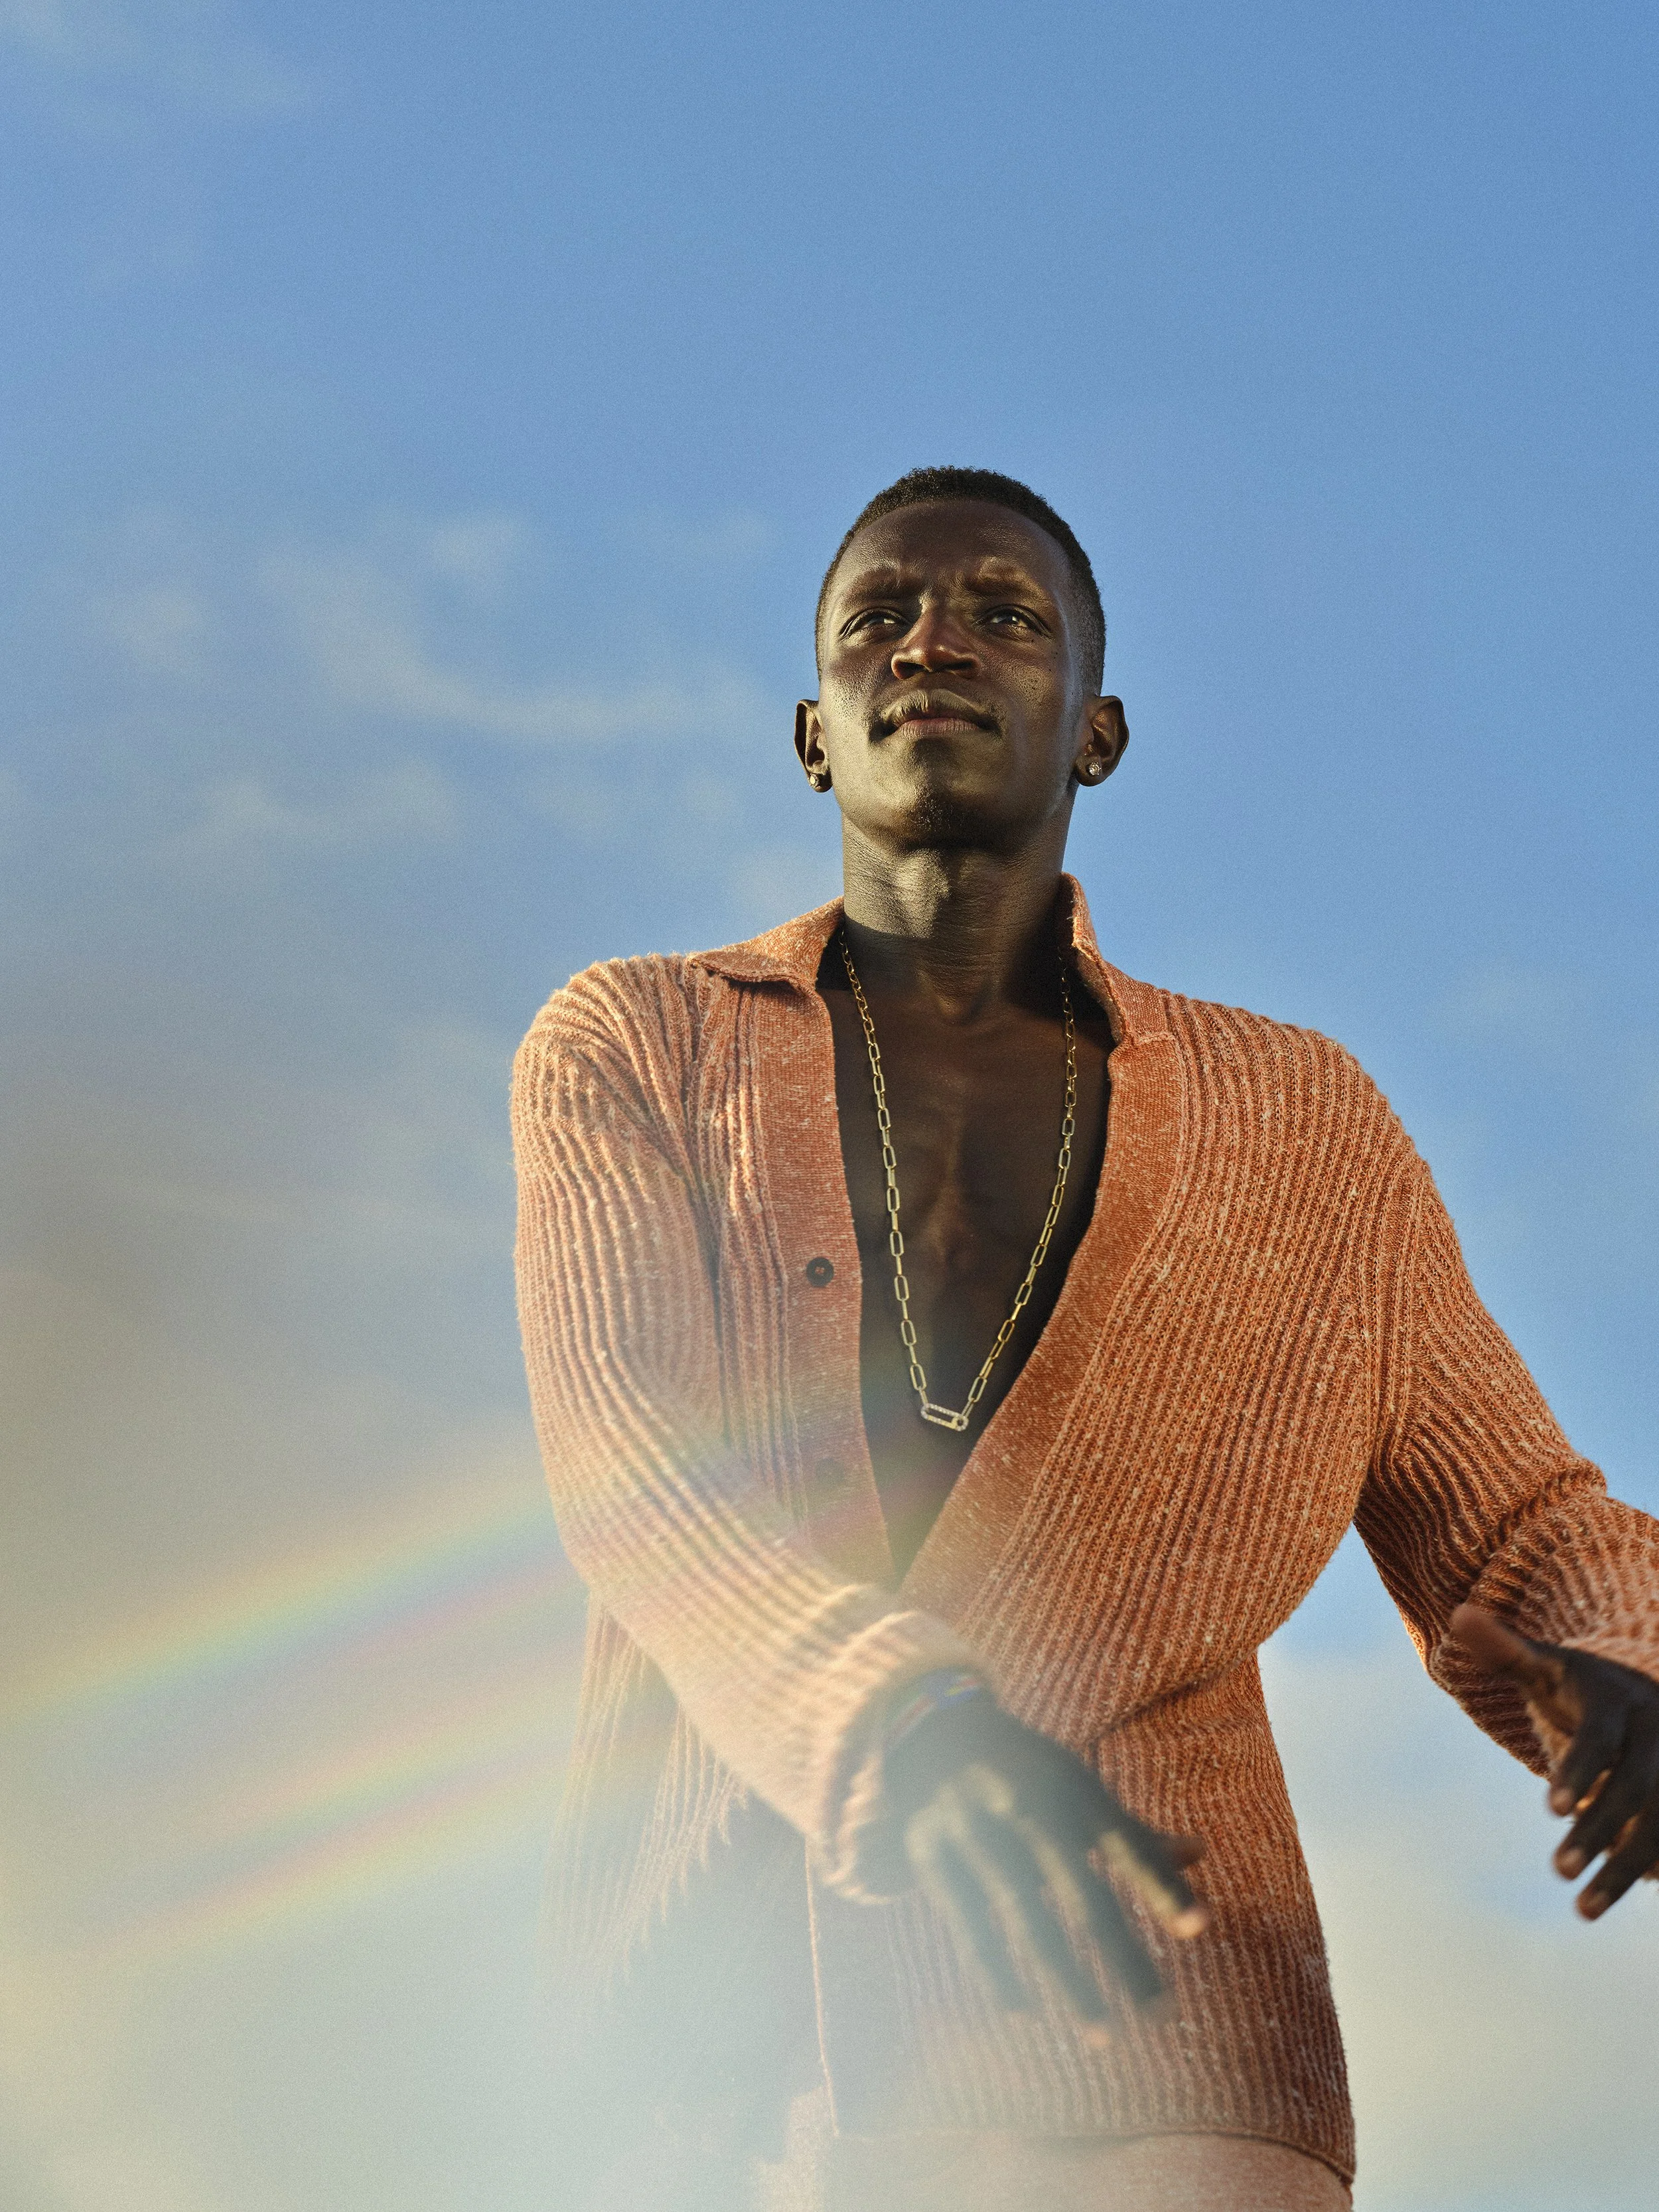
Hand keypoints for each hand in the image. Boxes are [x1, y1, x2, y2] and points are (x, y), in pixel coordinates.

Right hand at [882, 1698, 1208, 2041]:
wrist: (927, 1726)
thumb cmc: (1022, 1768)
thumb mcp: (1075, 1782)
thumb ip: (1130, 1828)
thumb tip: (1200, 1852)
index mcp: (1069, 1786)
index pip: (1124, 1842)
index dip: (1160, 1883)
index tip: (1200, 1928)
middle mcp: (1024, 1807)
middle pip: (1082, 1893)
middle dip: (1124, 1955)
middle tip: (1161, 2013)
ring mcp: (975, 1829)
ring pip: (1027, 1916)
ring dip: (1068, 1979)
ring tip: (1104, 2036)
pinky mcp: (931, 1851)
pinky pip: (967, 1922)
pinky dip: (993, 1968)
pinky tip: (1023, 2012)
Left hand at [1451, 1602, 1658, 1918]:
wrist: (1639, 1696)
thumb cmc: (1576, 1686)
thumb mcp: (1543, 1664)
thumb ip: (1503, 1648)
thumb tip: (1459, 1615)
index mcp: (1620, 1700)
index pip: (1601, 1739)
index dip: (1579, 1771)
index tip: (1550, 1809)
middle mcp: (1656, 1734)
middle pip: (1634, 1788)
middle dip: (1599, 1832)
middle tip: (1558, 1872)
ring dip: (1624, 1870)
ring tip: (1583, 1910)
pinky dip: (1652, 1870)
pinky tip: (1617, 1898)